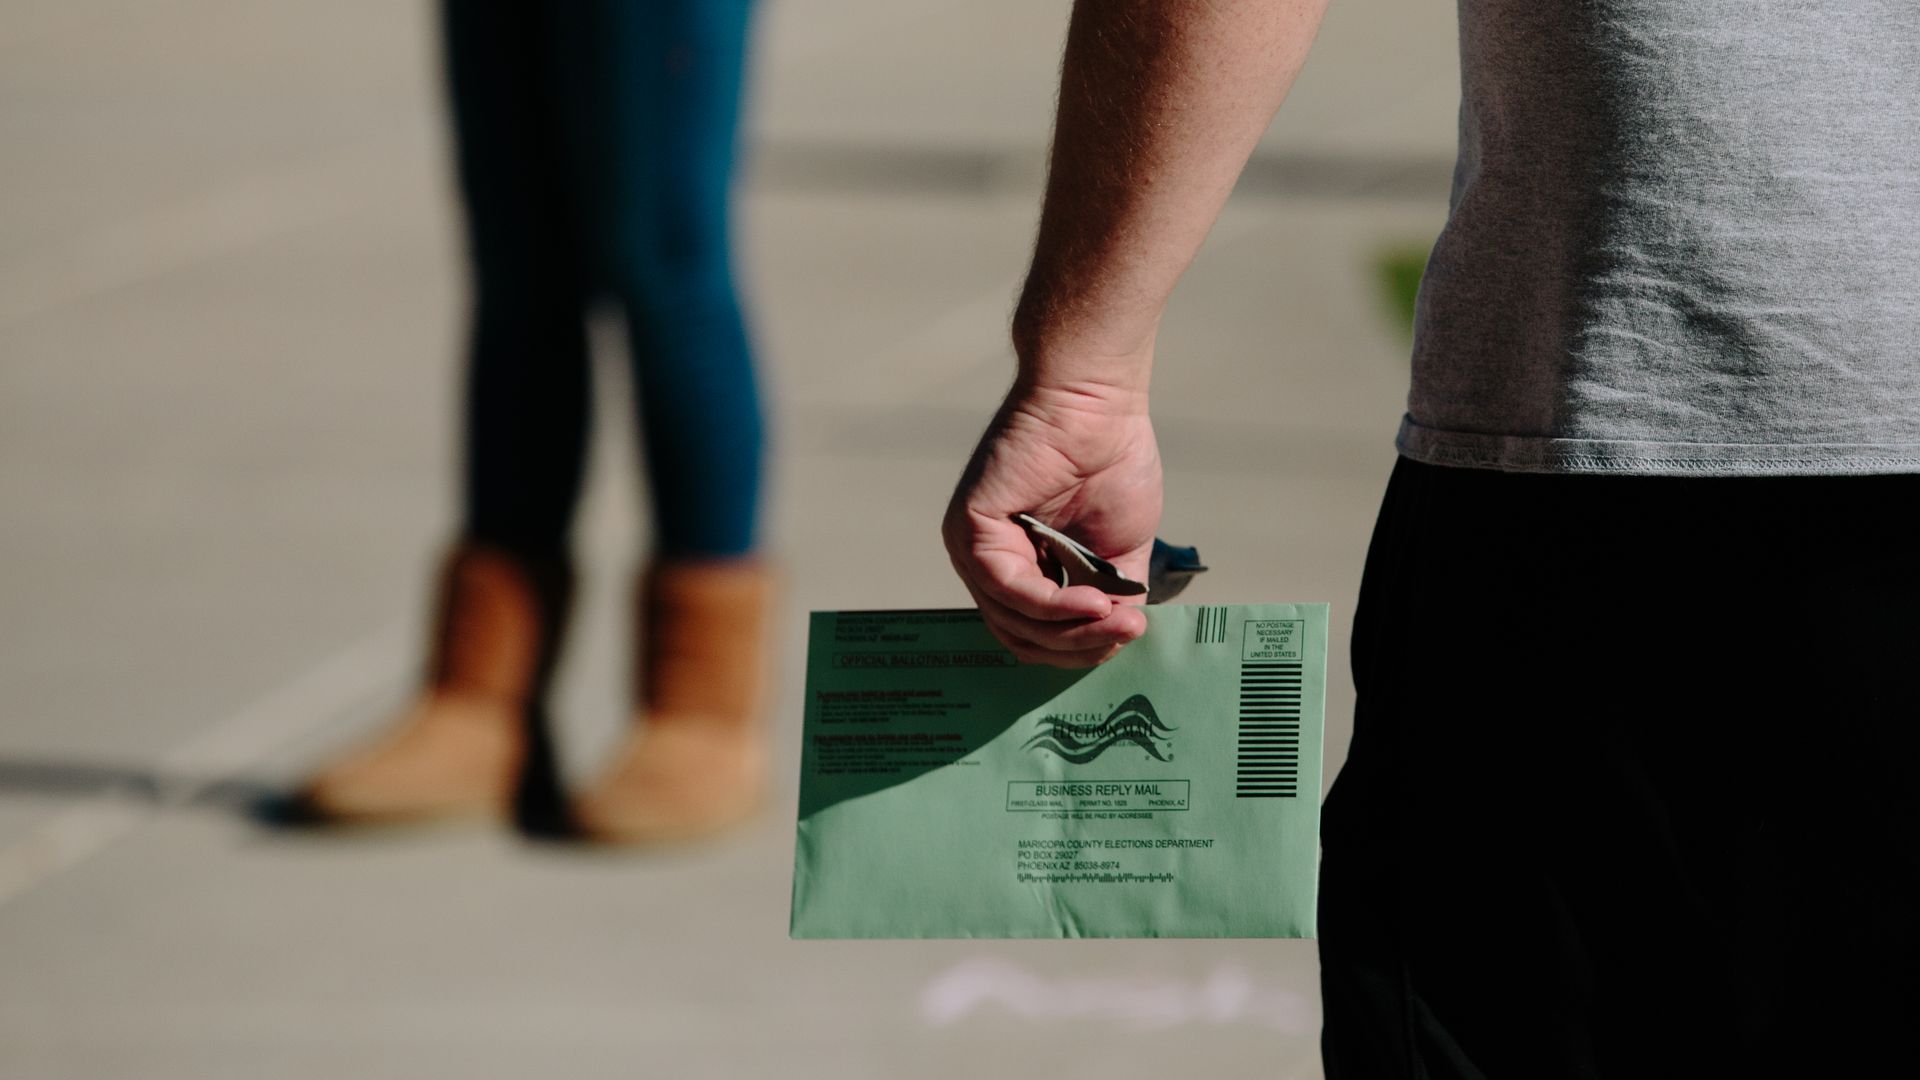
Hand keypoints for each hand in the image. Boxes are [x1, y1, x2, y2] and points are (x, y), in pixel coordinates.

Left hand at [943, 378, 1161, 666]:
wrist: (1097, 403)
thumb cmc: (1111, 459)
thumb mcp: (1118, 548)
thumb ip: (1111, 596)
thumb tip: (1113, 638)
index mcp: (1018, 563)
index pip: (1032, 632)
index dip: (1080, 646)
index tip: (1127, 634)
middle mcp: (987, 559)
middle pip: (1020, 636)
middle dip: (1079, 645)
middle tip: (1126, 632)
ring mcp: (972, 545)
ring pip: (1013, 621)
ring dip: (1073, 631)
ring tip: (1119, 621)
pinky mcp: (971, 528)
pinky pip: (1009, 589)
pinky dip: (1056, 605)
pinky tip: (1093, 603)